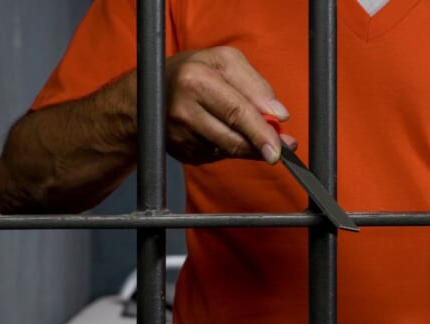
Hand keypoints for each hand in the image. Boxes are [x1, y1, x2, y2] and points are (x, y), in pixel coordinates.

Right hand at [163, 46, 296, 164]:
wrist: (147, 93)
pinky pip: (216, 155)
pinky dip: (228, 149)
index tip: (282, 144)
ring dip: (247, 148)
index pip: (237, 110)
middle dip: (259, 146)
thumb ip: (255, 85)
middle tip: (277, 154)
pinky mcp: (181, 151)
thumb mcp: (225, 62)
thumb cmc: (195, 71)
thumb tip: (279, 115)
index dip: (262, 130)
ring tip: (260, 141)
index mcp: (196, 79)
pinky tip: (224, 134)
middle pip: (232, 136)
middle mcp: (183, 108)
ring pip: (226, 150)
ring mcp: (179, 134)